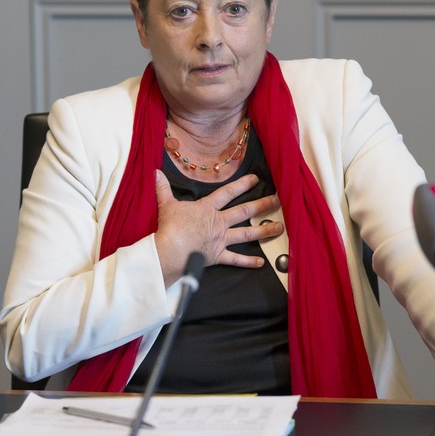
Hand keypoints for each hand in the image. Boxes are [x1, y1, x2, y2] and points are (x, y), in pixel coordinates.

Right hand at [154, 170, 283, 285]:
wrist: (171, 250)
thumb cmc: (170, 227)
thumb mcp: (166, 204)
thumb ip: (163, 189)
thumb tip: (155, 173)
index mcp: (207, 208)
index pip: (227, 193)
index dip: (242, 185)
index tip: (256, 179)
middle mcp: (218, 222)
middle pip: (244, 211)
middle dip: (262, 205)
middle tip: (278, 200)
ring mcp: (220, 239)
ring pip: (246, 234)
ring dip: (264, 230)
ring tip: (280, 227)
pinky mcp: (218, 256)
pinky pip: (236, 260)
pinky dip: (248, 262)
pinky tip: (262, 262)